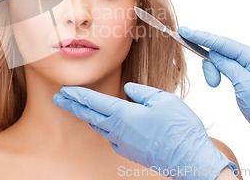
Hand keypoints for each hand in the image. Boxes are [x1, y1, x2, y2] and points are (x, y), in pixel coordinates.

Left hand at [53, 83, 236, 179]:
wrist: (190, 160)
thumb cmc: (179, 128)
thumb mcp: (162, 99)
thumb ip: (141, 92)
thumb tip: (128, 89)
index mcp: (123, 115)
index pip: (94, 102)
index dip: (77, 95)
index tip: (63, 90)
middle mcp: (118, 131)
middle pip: (90, 116)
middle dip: (73, 106)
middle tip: (59, 99)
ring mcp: (124, 144)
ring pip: (101, 127)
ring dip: (89, 116)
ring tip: (80, 109)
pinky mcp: (131, 152)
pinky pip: (113, 137)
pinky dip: (106, 128)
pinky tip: (108, 125)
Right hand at [178, 26, 249, 165]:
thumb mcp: (245, 86)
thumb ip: (228, 66)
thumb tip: (213, 53)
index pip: (222, 43)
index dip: (201, 36)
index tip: (184, 31)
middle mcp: (249, 55)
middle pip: (218, 49)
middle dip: (209, 64)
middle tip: (212, 83)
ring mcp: (244, 62)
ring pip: (217, 58)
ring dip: (212, 71)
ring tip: (215, 85)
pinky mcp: (239, 70)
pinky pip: (221, 64)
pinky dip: (215, 72)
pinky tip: (216, 82)